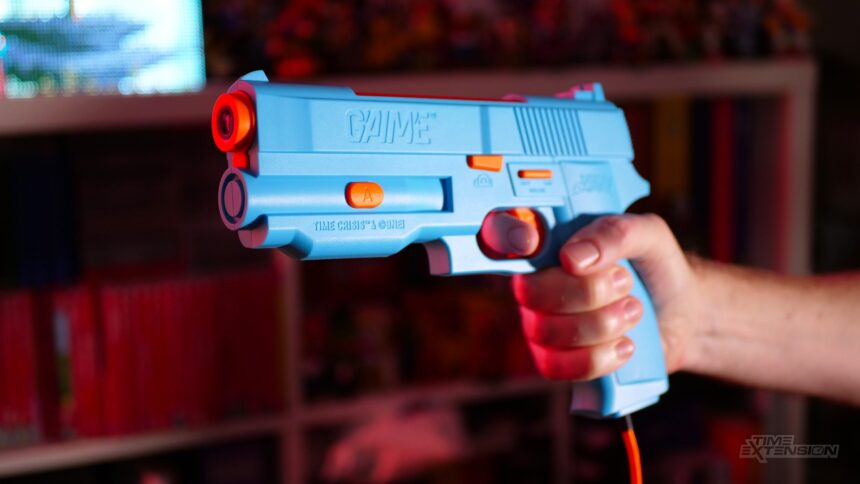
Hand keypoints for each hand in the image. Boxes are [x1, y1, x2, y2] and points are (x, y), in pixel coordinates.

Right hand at [481, 212, 699, 379]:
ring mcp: (543, 326)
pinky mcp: (558, 362)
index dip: (504, 236)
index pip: (502, 238)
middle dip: (588, 291)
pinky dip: (599, 357)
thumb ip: (613, 234)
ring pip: (549, 332)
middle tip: (626, 282)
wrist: (683, 313)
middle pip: (532, 294)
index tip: (539, 243)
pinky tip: (626, 345)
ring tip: (634, 310)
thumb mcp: (647, 235)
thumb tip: (572, 257)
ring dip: (602, 323)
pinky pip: (559, 368)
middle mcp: (535, 286)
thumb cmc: (654, 266)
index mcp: (547, 247)